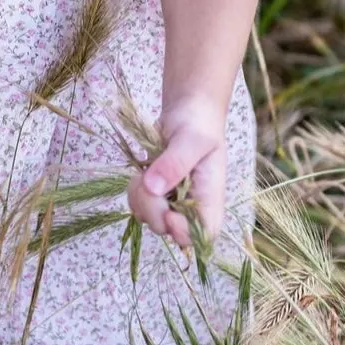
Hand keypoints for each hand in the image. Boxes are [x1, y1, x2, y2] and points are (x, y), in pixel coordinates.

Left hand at [127, 101, 227, 249]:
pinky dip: (134, 191)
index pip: (203, 234)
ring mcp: (172, 201)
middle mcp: (192, 206)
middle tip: (147, 179)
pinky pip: (139, 204)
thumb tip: (154, 188)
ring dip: (140, 198)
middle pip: (169, 229)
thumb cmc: (198, 124)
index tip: (168, 212)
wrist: (188, 110)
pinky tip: (141, 172)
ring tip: (145, 171)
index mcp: (210, 199)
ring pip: (149, 218)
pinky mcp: (156, 194)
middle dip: (152, 208)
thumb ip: (175, 163)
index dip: (183, 232)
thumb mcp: (191, 139)